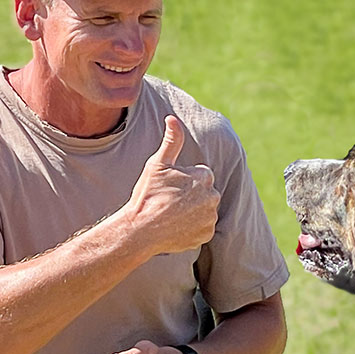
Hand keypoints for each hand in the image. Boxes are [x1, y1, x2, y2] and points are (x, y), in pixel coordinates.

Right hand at [123, 116, 219, 255]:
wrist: (141, 229)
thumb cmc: (148, 195)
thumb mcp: (157, 164)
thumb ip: (172, 141)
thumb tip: (173, 118)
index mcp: (205, 177)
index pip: (200, 175)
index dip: (183, 180)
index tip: (169, 187)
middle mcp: (213, 197)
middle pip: (204, 192)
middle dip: (191, 195)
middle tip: (169, 201)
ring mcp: (210, 218)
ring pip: (204, 210)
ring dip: (192, 211)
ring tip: (170, 214)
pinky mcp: (207, 234)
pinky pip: (202, 228)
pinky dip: (192, 227)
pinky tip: (176, 226)